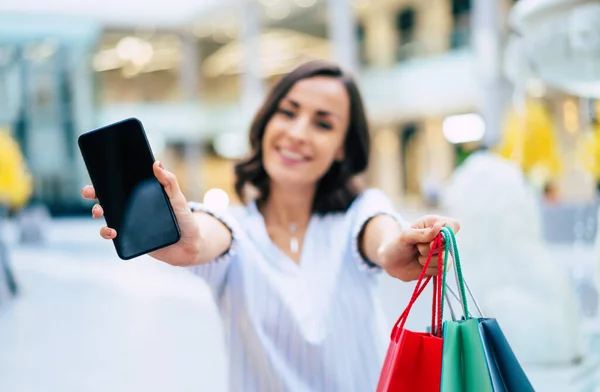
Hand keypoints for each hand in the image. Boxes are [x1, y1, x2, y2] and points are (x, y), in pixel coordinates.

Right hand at [81, 161, 201, 265]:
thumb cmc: (185, 220)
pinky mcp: (131, 239)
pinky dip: (107, 233)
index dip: (107, 179)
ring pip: (108, 216)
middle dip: (95, 194)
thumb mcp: (179, 200)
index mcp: (143, 196)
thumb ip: (169, 183)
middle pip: (109, 199)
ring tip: (100, 213)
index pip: (122, 185)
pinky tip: (112, 231)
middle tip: (90, 193)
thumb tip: (157, 164)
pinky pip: (114, 235)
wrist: (190, 247)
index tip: (97, 174)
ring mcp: (130, 224)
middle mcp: (133, 208)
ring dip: (98, 213)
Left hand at [377, 215, 459, 281]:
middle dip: (429, 248)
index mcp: (434, 223)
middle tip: (417, 247)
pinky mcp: (441, 266)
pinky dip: (428, 269)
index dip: (446, 233)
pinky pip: (441, 270)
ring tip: (418, 255)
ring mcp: (443, 252)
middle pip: (448, 244)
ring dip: (426, 260)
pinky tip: (421, 264)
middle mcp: (442, 237)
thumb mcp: (406, 236)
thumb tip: (439, 227)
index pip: (454, 225)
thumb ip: (422, 233)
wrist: (392, 262)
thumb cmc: (398, 244)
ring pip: (444, 259)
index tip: (432, 238)